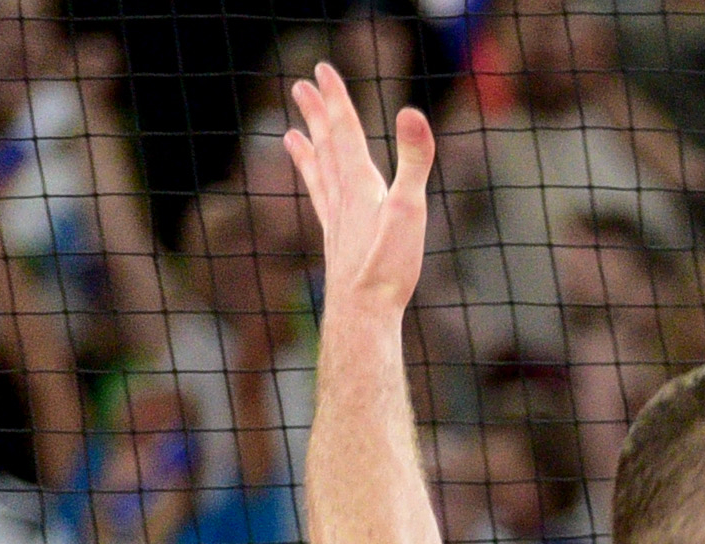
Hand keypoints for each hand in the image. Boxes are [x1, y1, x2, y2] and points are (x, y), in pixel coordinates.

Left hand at [279, 64, 436, 321]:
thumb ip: (413, 160)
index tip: (323, 71)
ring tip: (291, 132)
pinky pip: (320, 202)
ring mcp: (337, 218)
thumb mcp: (410, 208)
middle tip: (301, 87)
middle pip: (327, 146)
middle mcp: (343, 195)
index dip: (336, 100)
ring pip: (319, 173)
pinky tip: (311, 183)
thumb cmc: (388, 265)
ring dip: (308, 149)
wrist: (362, 311)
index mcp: (360, 183)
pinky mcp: (337, 240)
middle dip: (318, 115)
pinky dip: (313, 185)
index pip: (346, 131)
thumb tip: (412, 112)